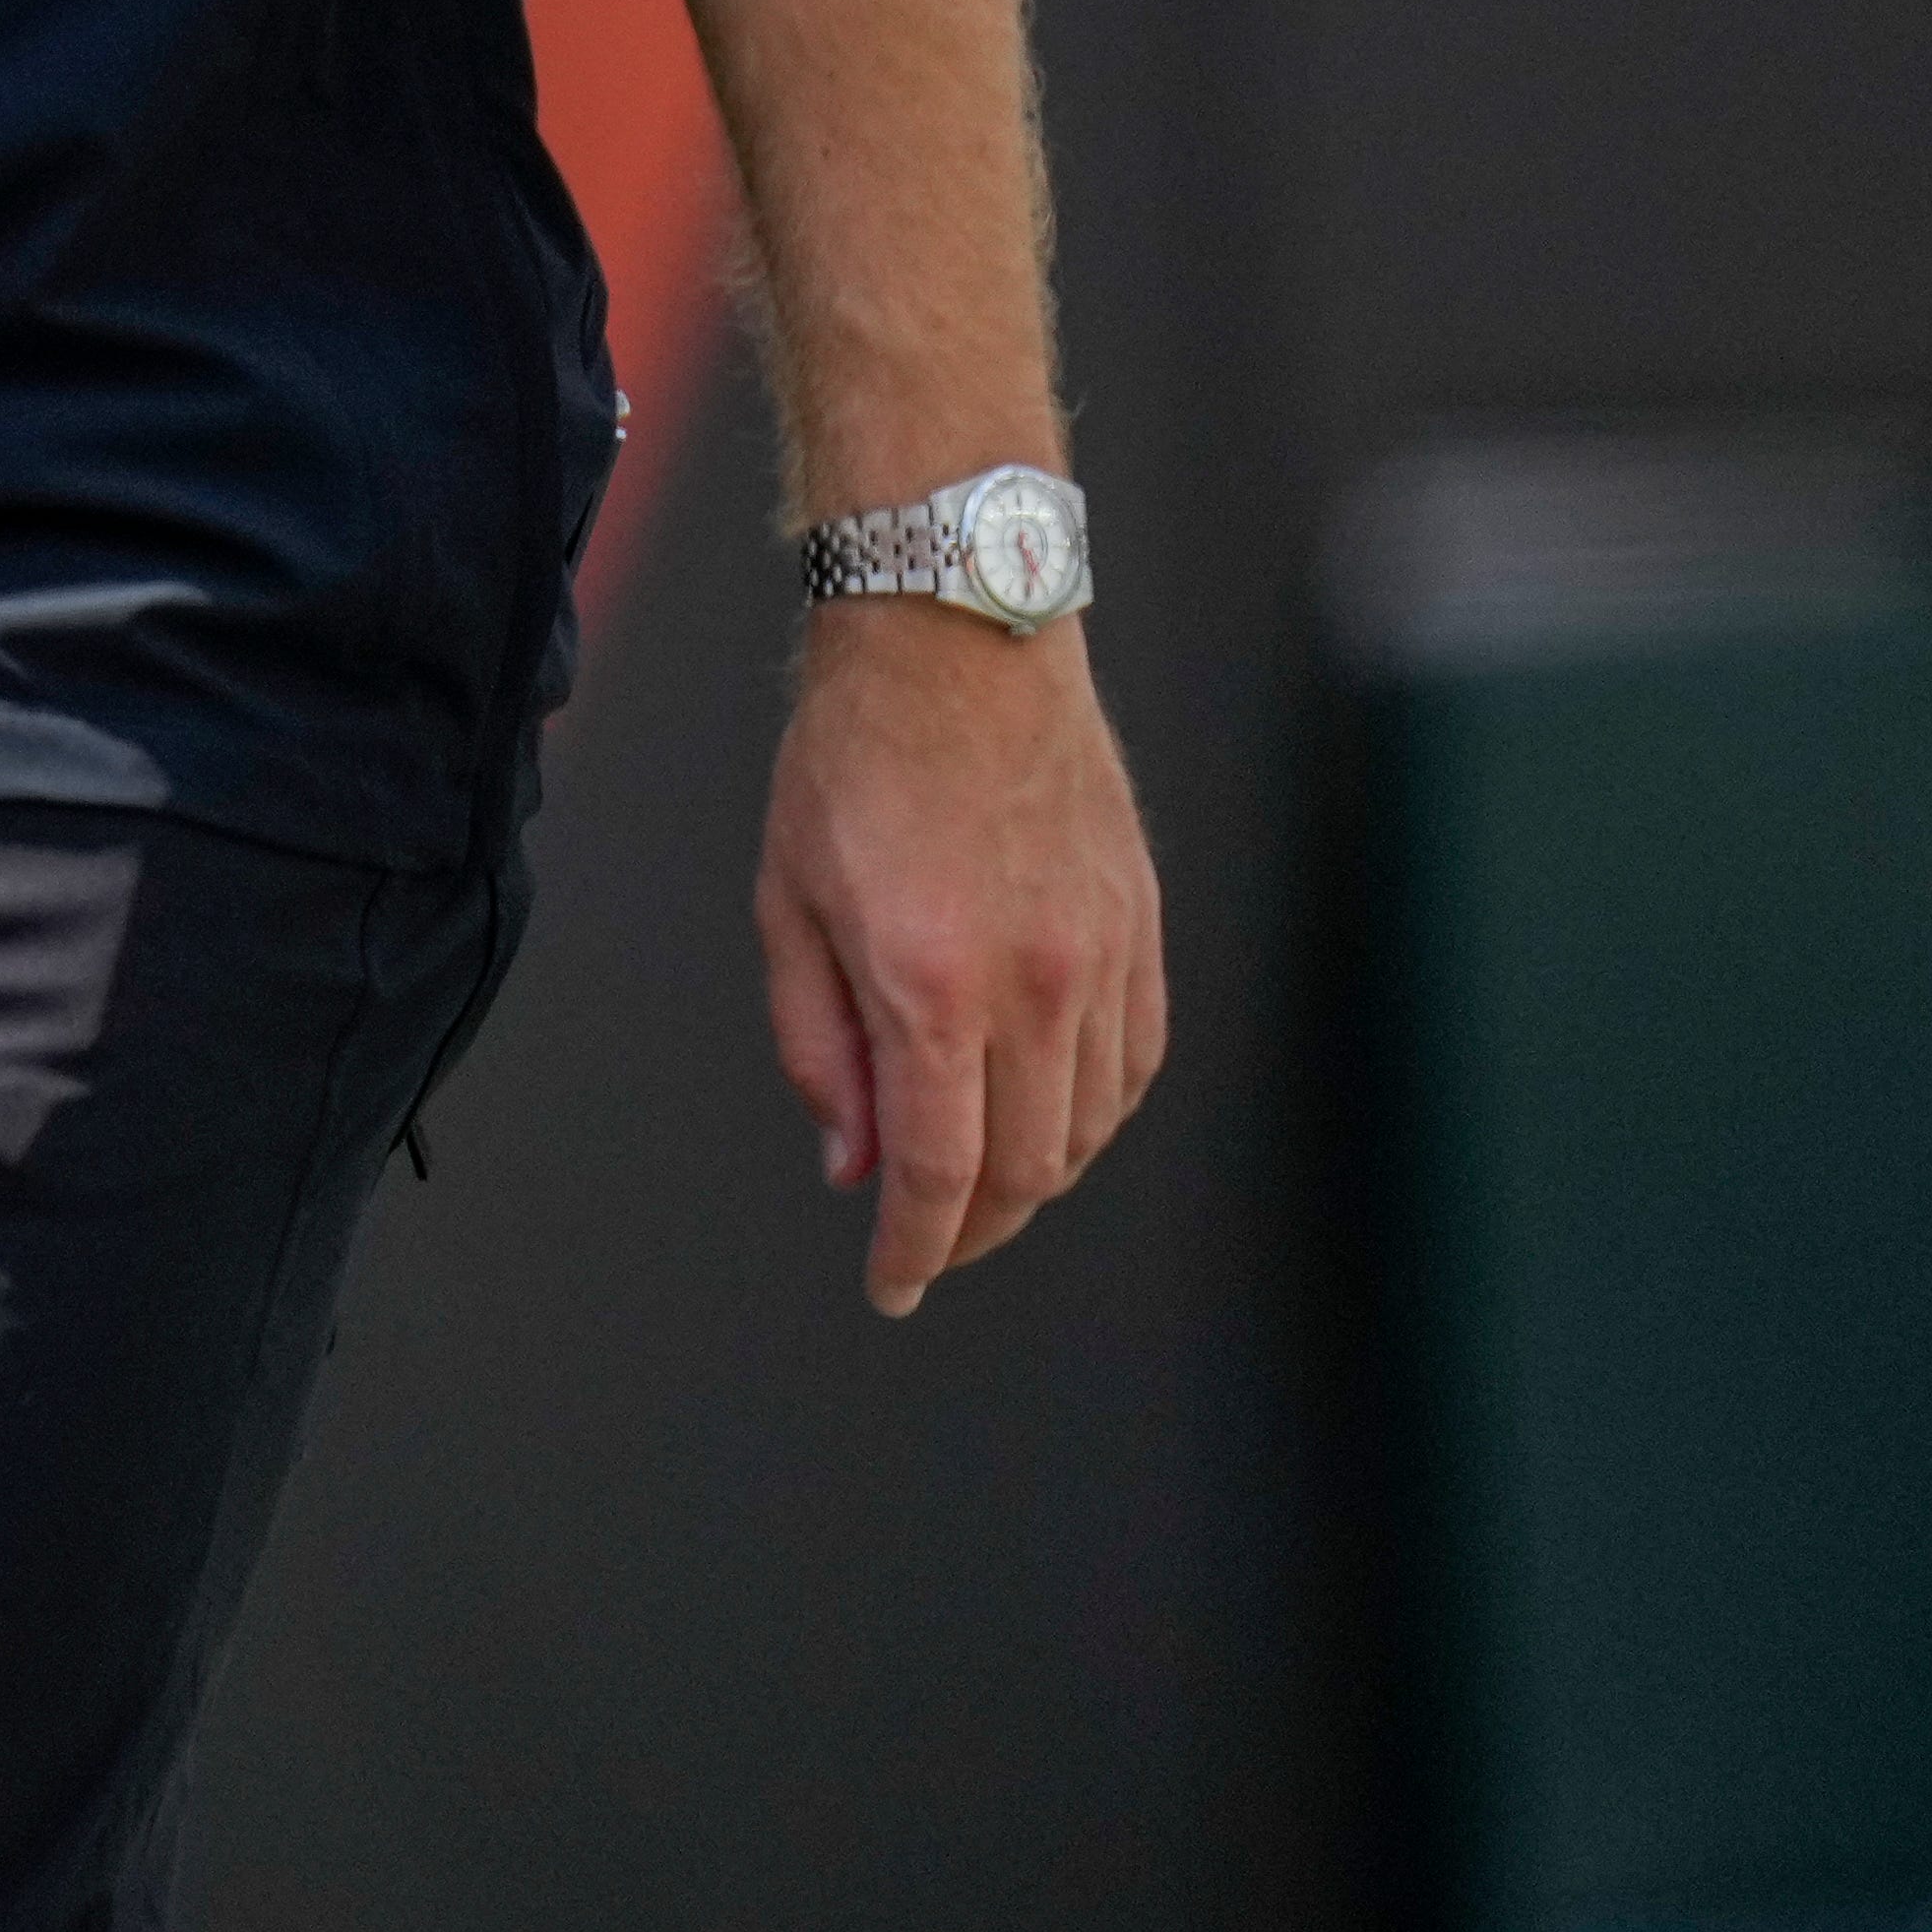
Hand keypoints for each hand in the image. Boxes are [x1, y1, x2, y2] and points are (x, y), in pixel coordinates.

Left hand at [756, 606, 1165, 1316]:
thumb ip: (821, 1047)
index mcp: (932, 982)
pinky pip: (1134, 1064)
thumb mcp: (788, 905)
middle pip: (1025, 1168)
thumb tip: (854, 1165)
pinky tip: (1043, 1111)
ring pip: (1089, 1129)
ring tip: (972, 1179)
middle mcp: (1036, 984)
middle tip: (923, 1240)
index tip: (891, 1287)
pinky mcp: (1142, 929)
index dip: (917, 1250)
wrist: (956, 644)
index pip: (942, 1171)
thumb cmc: (851, 763)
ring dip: (1032, 1176)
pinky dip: (1089, 1112)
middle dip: (970, 1227)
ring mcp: (1103, 957)